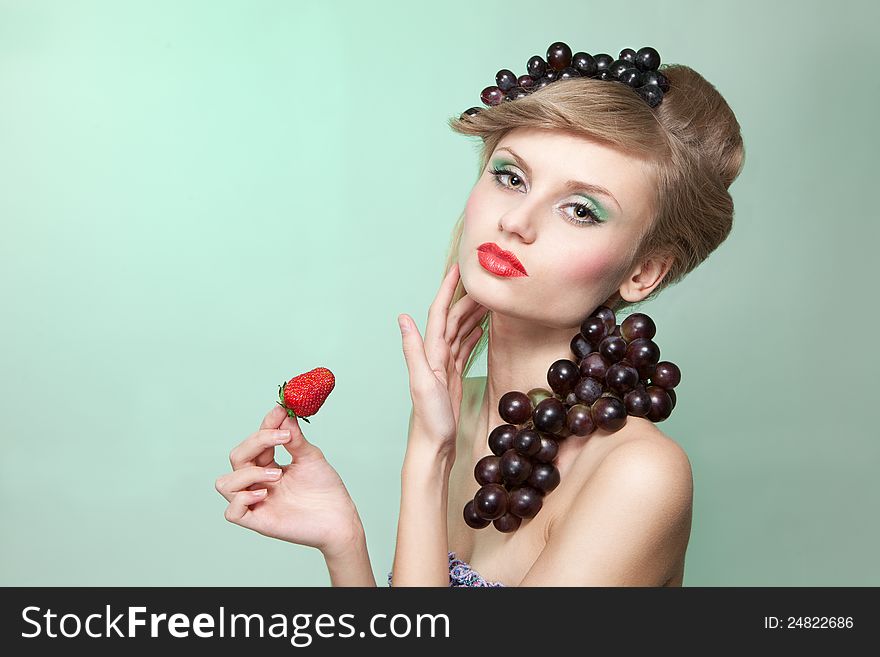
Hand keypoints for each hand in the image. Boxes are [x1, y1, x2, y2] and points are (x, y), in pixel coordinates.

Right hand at [215, 404, 363, 557]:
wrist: (340, 517)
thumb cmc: (326, 488)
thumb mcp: (310, 457)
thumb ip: (294, 438)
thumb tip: (285, 412)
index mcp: (268, 465)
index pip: (254, 442)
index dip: (265, 425)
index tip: (279, 411)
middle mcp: (258, 483)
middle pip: (237, 456)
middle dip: (256, 442)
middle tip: (283, 438)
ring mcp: (256, 502)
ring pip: (225, 483)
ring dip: (248, 473)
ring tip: (277, 475)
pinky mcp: (259, 522)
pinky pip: (232, 513)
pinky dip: (242, 499)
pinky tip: (266, 494)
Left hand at [397, 262, 487, 448]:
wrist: (434, 447)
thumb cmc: (429, 419)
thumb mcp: (421, 382)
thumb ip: (413, 349)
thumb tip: (402, 317)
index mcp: (430, 352)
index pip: (439, 313)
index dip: (447, 289)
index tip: (458, 268)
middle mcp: (435, 355)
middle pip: (453, 319)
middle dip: (468, 298)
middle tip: (486, 281)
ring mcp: (444, 366)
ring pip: (460, 331)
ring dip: (473, 314)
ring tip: (489, 300)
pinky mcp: (453, 376)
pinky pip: (464, 348)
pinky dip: (473, 335)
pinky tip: (483, 328)